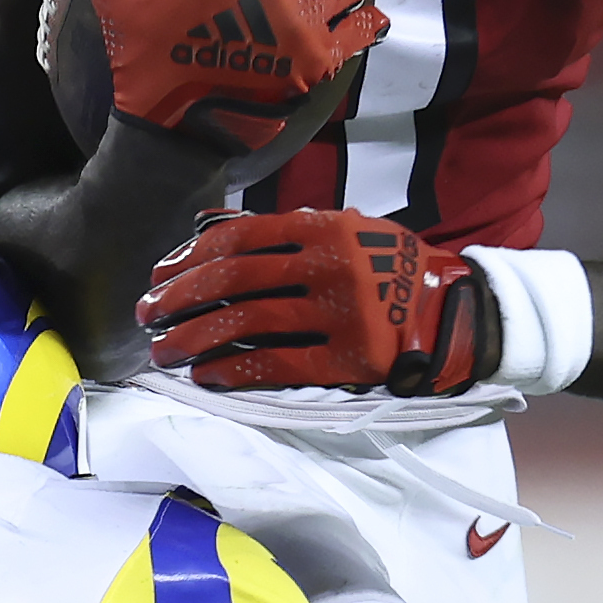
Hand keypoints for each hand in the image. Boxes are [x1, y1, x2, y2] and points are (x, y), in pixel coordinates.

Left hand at [139, 206, 494, 395]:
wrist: (456, 311)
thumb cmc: (389, 268)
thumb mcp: (347, 229)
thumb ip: (286, 229)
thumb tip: (208, 228)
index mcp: (324, 227)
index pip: (238, 238)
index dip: (189, 257)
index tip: (158, 275)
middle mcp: (328, 265)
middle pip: (232, 280)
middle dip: (179, 298)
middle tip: (147, 316)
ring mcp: (339, 313)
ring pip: (247, 324)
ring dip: (195, 338)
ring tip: (165, 351)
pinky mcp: (349, 360)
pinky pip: (278, 366)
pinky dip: (235, 371)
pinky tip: (207, 376)